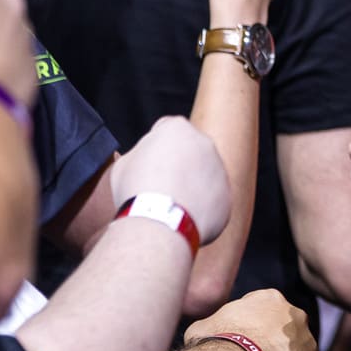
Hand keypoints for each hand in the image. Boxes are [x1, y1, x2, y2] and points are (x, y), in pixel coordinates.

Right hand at [110, 115, 229, 243]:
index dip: (155, 147)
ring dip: (192, 186)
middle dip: (179, 165)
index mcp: (178, 128)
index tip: (148, 163)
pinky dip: (201, 208)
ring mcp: (220, 171)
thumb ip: (139, 154)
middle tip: (160, 184)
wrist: (159, 222)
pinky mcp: (227, 197)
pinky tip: (183, 217)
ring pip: (205, 177)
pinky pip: (213, 201)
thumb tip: (143, 161)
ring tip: (170, 204)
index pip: (167, 130)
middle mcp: (205, 144)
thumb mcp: (123, 163)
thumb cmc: (136, 190)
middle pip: (190, 152)